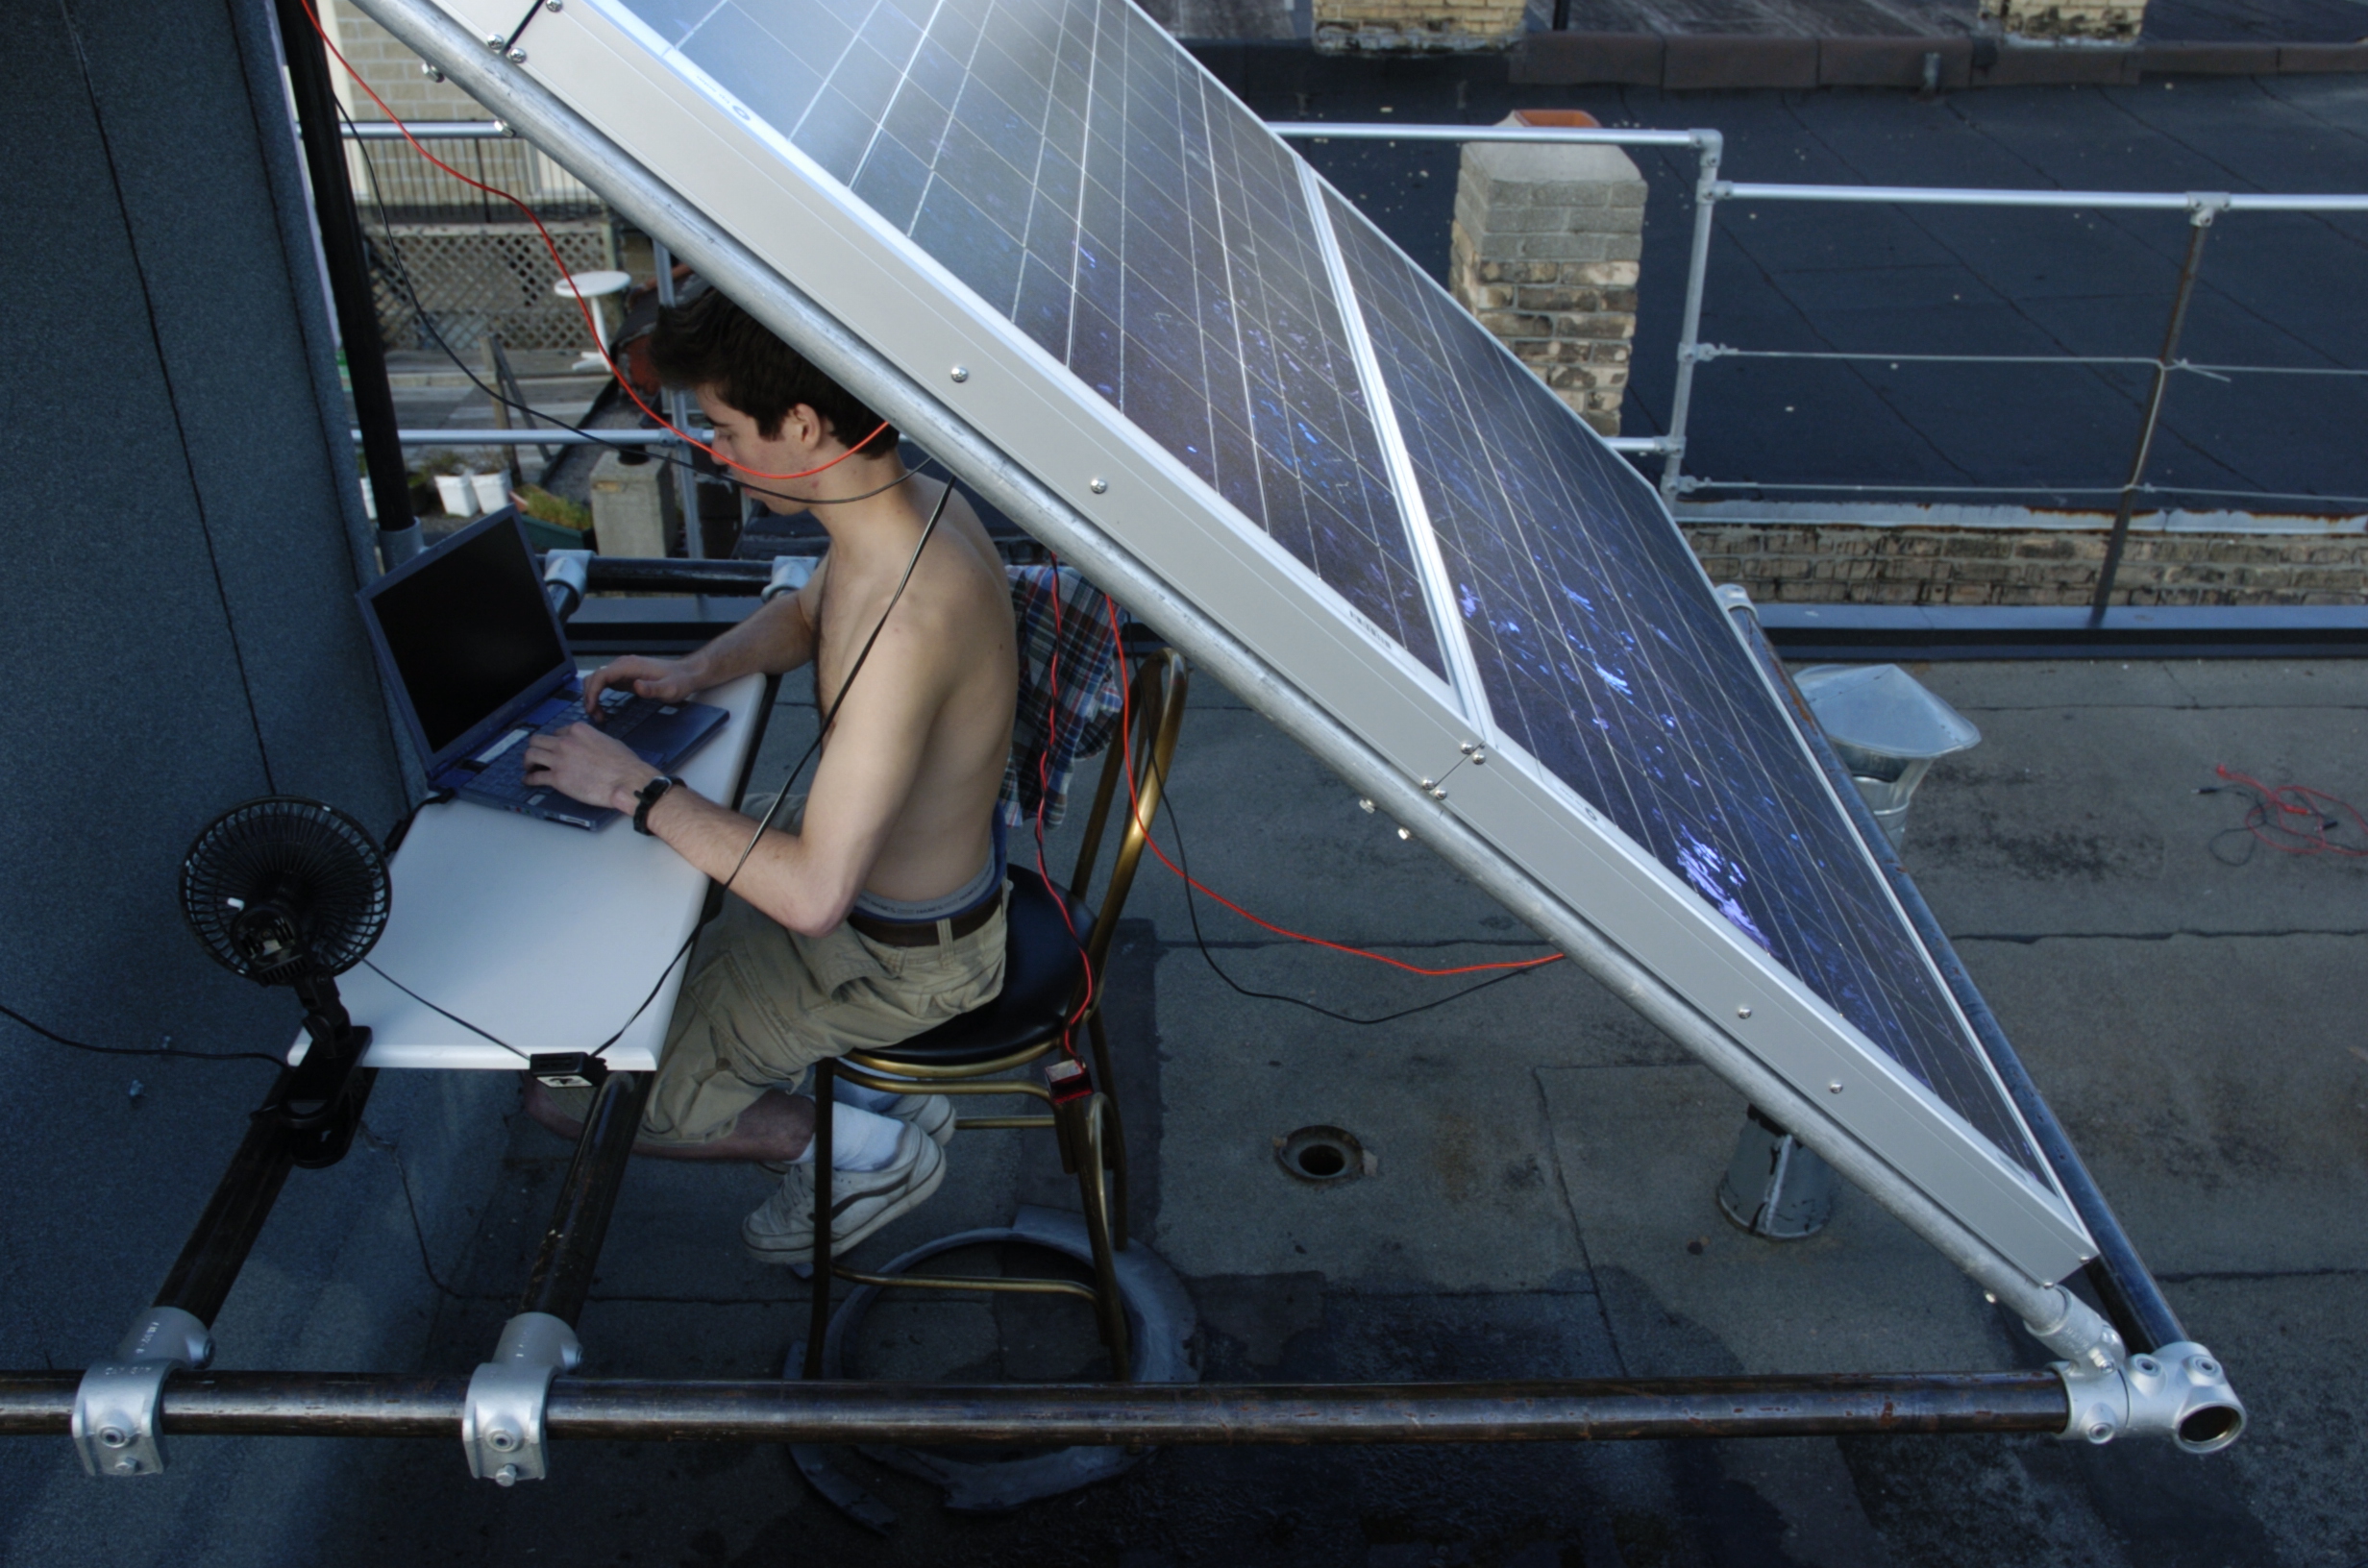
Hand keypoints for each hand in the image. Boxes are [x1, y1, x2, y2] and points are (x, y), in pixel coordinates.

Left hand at [521, 723, 658, 814]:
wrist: (626, 780)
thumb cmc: (624, 763)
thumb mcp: (609, 741)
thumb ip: (592, 741)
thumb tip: (590, 747)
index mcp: (578, 730)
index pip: (557, 732)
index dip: (554, 742)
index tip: (553, 749)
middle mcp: (565, 742)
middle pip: (538, 740)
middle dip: (535, 748)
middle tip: (536, 757)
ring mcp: (559, 760)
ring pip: (530, 755)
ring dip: (527, 761)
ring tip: (529, 767)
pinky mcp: (557, 778)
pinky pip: (535, 777)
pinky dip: (529, 779)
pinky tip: (527, 781)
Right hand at [582, 654, 702, 716]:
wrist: (686, 674)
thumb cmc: (679, 681)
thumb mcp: (669, 688)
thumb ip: (653, 688)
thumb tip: (636, 686)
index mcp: (630, 665)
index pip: (602, 675)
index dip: (593, 691)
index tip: (591, 708)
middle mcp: (623, 665)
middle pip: (595, 677)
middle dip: (590, 696)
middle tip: (595, 716)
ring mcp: (622, 670)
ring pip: (597, 680)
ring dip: (592, 696)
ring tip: (598, 715)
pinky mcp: (624, 677)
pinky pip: (604, 684)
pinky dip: (599, 696)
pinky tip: (602, 709)